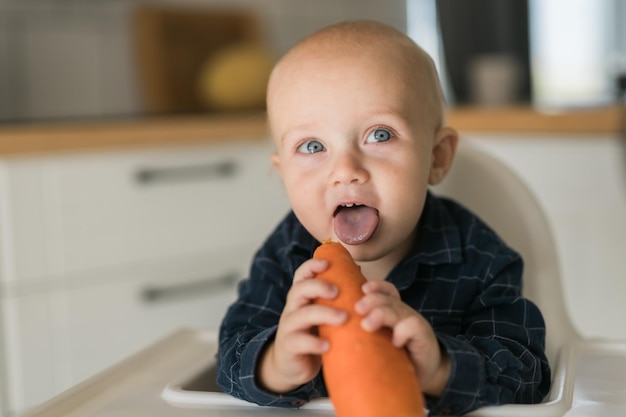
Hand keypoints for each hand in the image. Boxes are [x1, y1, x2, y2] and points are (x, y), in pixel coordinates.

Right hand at [258, 258, 346, 392]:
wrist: (292, 367)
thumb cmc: (314, 334)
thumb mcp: (322, 313)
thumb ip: (336, 297)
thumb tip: (358, 272)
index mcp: (302, 298)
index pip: (302, 275)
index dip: (312, 266)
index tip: (327, 264)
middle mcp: (293, 308)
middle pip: (299, 289)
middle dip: (318, 287)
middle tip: (337, 292)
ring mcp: (289, 327)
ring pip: (301, 315)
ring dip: (323, 314)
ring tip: (343, 318)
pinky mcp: (289, 347)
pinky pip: (299, 342)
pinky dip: (314, 343)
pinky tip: (327, 345)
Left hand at [354, 280, 450, 395]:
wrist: (424, 373)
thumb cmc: (395, 357)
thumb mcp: (378, 341)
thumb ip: (364, 330)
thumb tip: (335, 327)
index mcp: (392, 310)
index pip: (386, 290)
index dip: (376, 287)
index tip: (362, 289)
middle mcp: (403, 313)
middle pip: (387, 299)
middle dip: (371, 300)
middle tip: (358, 309)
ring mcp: (414, 322)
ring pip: (397, 310)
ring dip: (381, 315)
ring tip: (367, 325)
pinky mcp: (423, 336)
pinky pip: (412, 326)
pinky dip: (402, 331)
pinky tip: (395, 342)